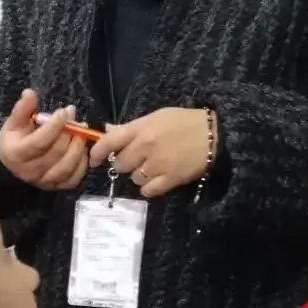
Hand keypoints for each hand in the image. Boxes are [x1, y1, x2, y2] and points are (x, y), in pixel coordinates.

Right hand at [0, 90, 87, 190]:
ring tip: (82, 132)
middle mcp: (30, 171)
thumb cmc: (14, 140)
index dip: (54, 126)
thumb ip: (22, 109)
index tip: (63, 112)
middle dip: (70, 133)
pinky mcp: (55, 187)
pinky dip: (82, 164)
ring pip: (66, 166)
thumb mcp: (13, 123)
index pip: (39, 141)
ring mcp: (43, 181)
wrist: (10, 165)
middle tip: (76, 119)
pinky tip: (82, 150)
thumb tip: (29, 93)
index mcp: (17, 153)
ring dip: (78, 147)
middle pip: (56, 152)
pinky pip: (73, 179)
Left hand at [89, 107, 211, 197]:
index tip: (94, 159)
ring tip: (153, 166)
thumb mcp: (158, 117)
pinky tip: (158, 179)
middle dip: (126, 162)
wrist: (214, 135)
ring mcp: (157, 164)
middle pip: (121, 163)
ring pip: (134, 178)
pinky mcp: (170, 179)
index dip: (97, 152)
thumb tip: (108, 130)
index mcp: (142, 128)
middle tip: (137, 158)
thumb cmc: (185, 122)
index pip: (109, 141)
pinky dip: (150, 187)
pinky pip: (148, 191)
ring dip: (140, 175)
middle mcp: (146, 146)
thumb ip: (132, 127)